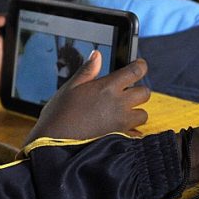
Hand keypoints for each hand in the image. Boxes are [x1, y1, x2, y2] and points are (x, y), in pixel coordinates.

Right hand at [25, 54, 149, 143]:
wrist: (53, 144)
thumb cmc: (58, 115)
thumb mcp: (70, 88)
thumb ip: (88, 71)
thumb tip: (97, 55)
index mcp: (107, 87)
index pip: (136, 71)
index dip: (140, 66)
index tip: (139, 65)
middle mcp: (119, 104)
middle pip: (145, 92)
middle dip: (138, 90)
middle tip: (126, 92)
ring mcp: (121, 122)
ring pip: (143, 114)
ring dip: (136, 111)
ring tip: (121, 112)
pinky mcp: (120, 138)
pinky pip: (136, 133)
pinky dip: (132, 130)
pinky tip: (119, 128)